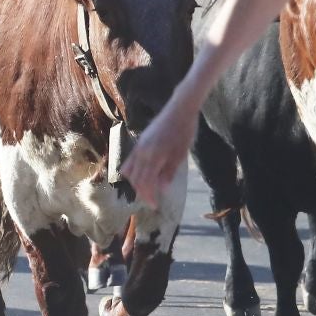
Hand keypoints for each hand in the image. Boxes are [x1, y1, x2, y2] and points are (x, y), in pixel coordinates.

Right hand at [122, 92, 197, 206]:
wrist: (180, 109)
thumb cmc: (185, 131)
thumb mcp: (181, 154)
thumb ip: (169, 172)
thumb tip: (161, 189)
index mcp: (153, 156)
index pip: (145, 182)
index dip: (148, 196)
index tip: (154, 206)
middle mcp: (142, 152)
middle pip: (136, 178)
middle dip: (142, 192)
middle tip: (151, 201)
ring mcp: (139, 146)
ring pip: (130, 170)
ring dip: (136, 182)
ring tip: (146, 189)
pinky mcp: (140, 142)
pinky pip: (130, 160)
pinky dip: (133, 171)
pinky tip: (141, 174)